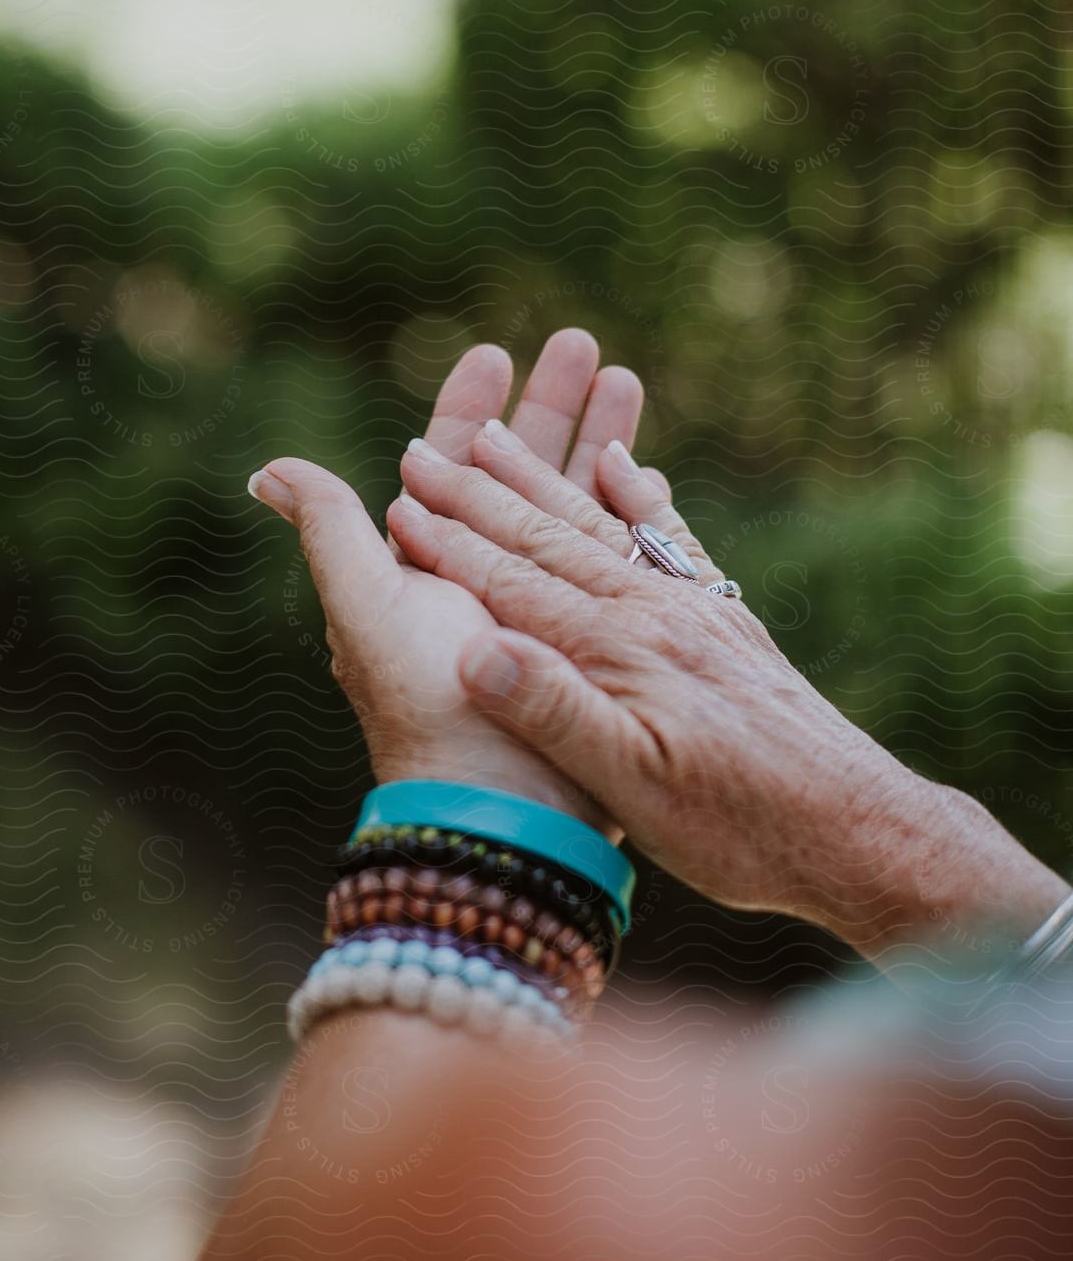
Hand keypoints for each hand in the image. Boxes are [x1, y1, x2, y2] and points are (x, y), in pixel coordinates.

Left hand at [246, 330, 647, 824]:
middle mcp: (483, 582)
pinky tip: (645, 471)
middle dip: (549, 405)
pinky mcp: (594, 636)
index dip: (466, 408)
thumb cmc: (428, 705)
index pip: (445, 467)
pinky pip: (611, 555)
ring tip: (626, 376)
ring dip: (596, 440)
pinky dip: (627, 508)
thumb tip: (265, 469)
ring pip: (569, 502)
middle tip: (582, 342)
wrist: (503, 809)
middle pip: (517, 471)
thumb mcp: (368, 609)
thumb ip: (331, 531)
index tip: (493, 351)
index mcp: (428, 569)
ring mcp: (543, 608)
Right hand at [387, 419, 1067, 968]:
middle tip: (425, 446)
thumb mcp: (640, 791)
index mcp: (618, 653)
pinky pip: (668, 540)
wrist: (862, 827)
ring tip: (497, 432)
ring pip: (600, 526)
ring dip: (543, 477)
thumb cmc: (744, 828)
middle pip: (549, 536)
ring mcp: (692, 611)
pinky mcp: (724, 622)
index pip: (513, 583)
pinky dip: (636, 497)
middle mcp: (652, 615)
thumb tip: (477, 651)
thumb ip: (560, 715)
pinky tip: (626, 464)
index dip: (450, 543)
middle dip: (480, 492)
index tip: (397, 501)